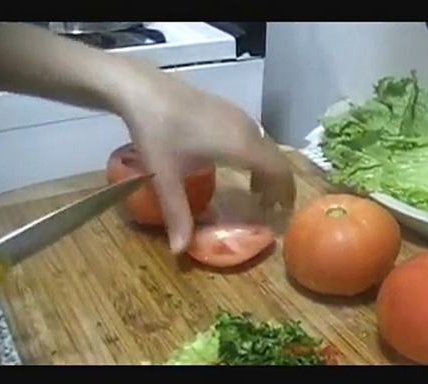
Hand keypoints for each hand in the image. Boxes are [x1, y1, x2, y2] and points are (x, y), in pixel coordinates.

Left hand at [115, 68, 295, 253]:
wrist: (142, 88)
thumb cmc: (157, 132)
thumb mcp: (166, 177)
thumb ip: (177, 214)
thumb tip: (180, 250)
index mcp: (242, 147)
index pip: (279, 172)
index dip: (285, 195)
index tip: (281, 216)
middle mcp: (248, 130)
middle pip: (278, 161)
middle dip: (279, 186)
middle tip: (271, 210)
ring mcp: (240, 116)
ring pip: (267, 148)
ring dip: (268, 171)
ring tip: (256, 193)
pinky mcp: (229, 110)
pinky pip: (256, 138)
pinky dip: (257, 157)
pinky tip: (238, 166)